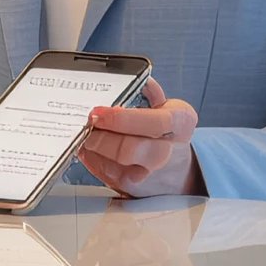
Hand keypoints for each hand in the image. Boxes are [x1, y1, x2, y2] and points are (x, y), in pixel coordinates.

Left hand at [77, 78, 203, 198]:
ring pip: (116, 166)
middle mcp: (168, 152)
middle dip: (102, 138)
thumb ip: (150, 92)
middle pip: (131, 149)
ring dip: (94, 150)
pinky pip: (105, 173)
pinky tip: (87, 148)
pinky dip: (91, 159)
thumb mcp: (168, 107)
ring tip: (85, 136)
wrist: (177, 171)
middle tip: (88, 126)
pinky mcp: (131, 187)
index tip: (99, 112)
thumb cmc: (168, 134)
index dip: (122, 119)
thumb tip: (136, 78)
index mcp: (180, 123)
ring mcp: (149, 174)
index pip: (154, 123)